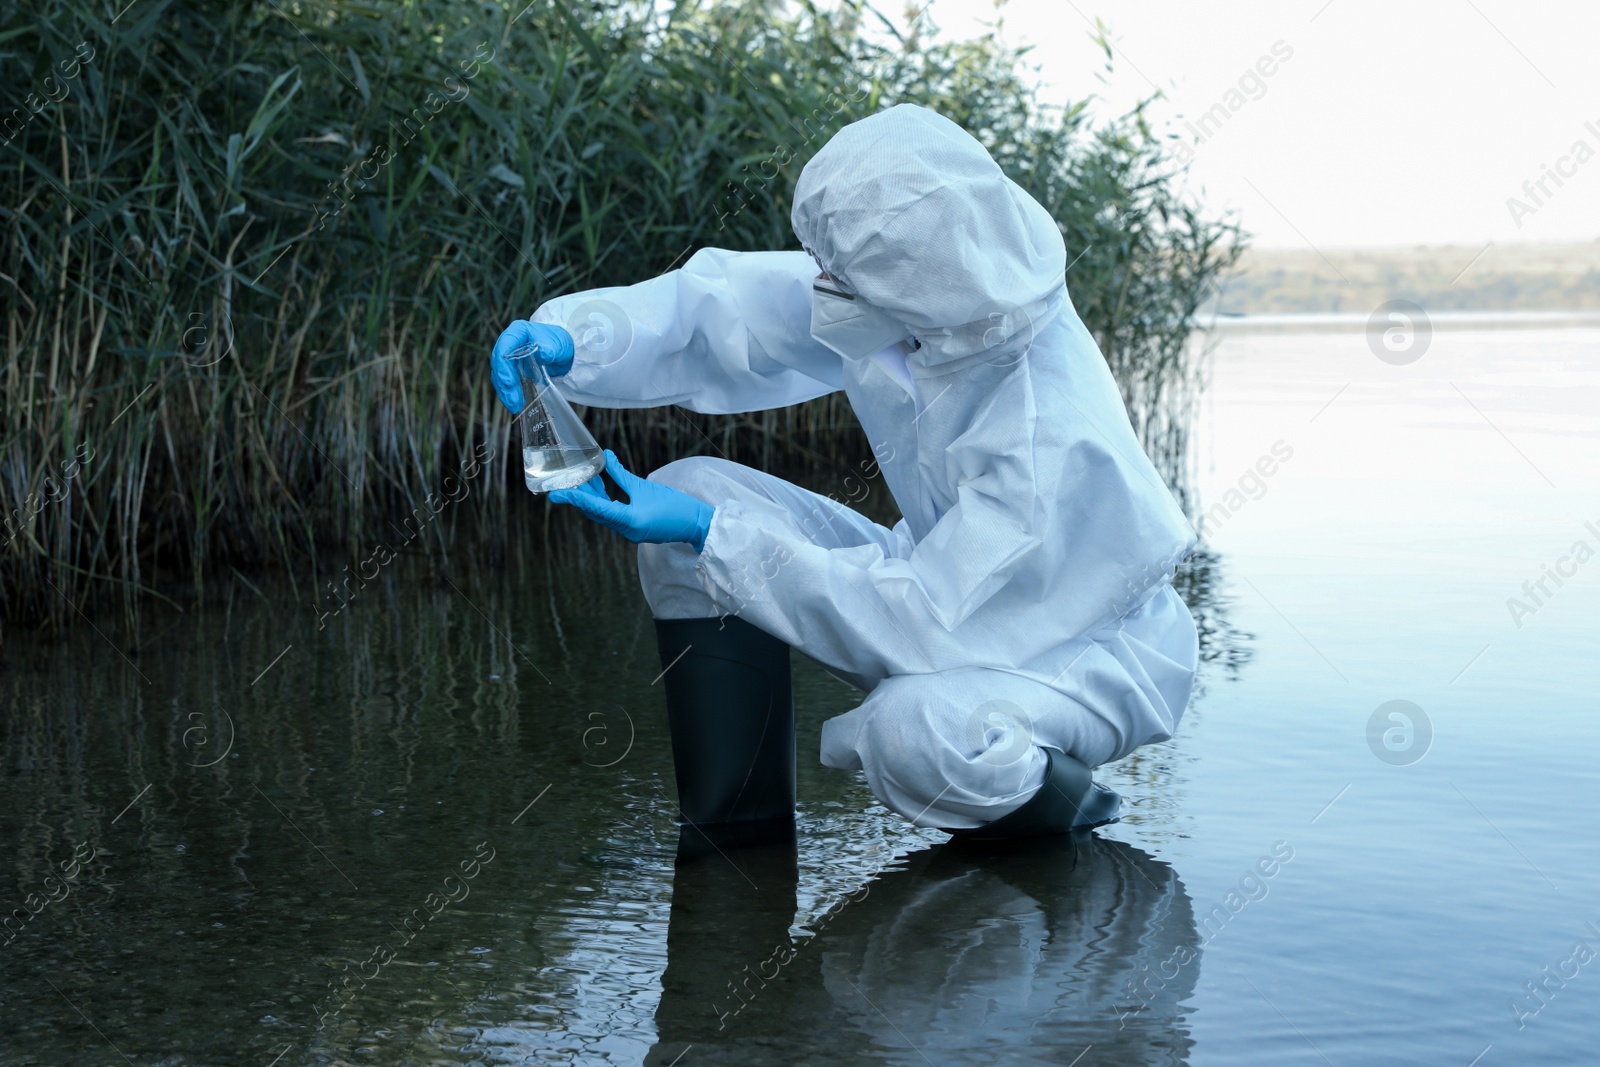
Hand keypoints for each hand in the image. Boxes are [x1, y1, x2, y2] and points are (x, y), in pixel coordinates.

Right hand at [490, 321, 574, 411]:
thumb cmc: (559, 344)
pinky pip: (506, 382)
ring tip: (514, 406)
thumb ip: (550, 348)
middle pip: (499, 364)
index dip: (503, 366)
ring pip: (500, 375)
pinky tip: (515, 403)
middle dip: (504, 384)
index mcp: (518, 331)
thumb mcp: (557, 345)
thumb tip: (544, 353)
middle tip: (513, 400)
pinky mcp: (512, 369)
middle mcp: (509, 343)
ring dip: (506, 392)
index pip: (504, 347)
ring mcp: (509, 356)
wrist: (564, 350)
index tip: (508, 382)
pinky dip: (509, 393)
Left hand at [550, 451, 714, 551]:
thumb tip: (605, 456)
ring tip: (580, 481)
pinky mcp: (634, 531)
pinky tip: (599, 490)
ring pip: (602, 514)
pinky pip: (612, 517)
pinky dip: (603, 504)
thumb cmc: (675, 505)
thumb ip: (622, 473)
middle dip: (580, 496)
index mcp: (629, 520)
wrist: (696, 523)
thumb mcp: (645, 486)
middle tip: (564, 483)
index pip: (595, 507)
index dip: (574, 499)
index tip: (556, 494)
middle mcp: (625, 530)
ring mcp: (629, 533)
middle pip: (595, 512)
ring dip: (591, 499)